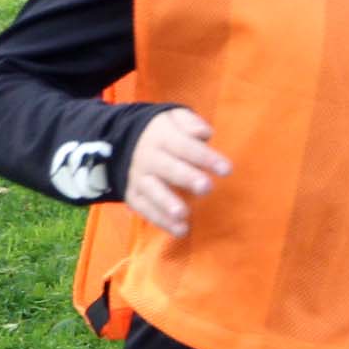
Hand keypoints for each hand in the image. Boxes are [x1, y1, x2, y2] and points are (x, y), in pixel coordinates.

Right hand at [125, 108, 230, 238]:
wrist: (122, 141)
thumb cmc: (163, 133)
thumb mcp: (174, 118)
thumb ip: (190, 124)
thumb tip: (205, 134)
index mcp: (162, 137)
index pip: (185, 146)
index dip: (205, 158)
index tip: (227, 170)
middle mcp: (148, 157)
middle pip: (167, 168)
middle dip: (186, 178)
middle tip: (206, 188)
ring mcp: (138, 177)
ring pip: (151, 190)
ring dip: (167, 203)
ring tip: (183, 214)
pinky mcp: (132, 195)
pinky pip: (145, 209)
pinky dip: (160, 221)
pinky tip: (180, 230)